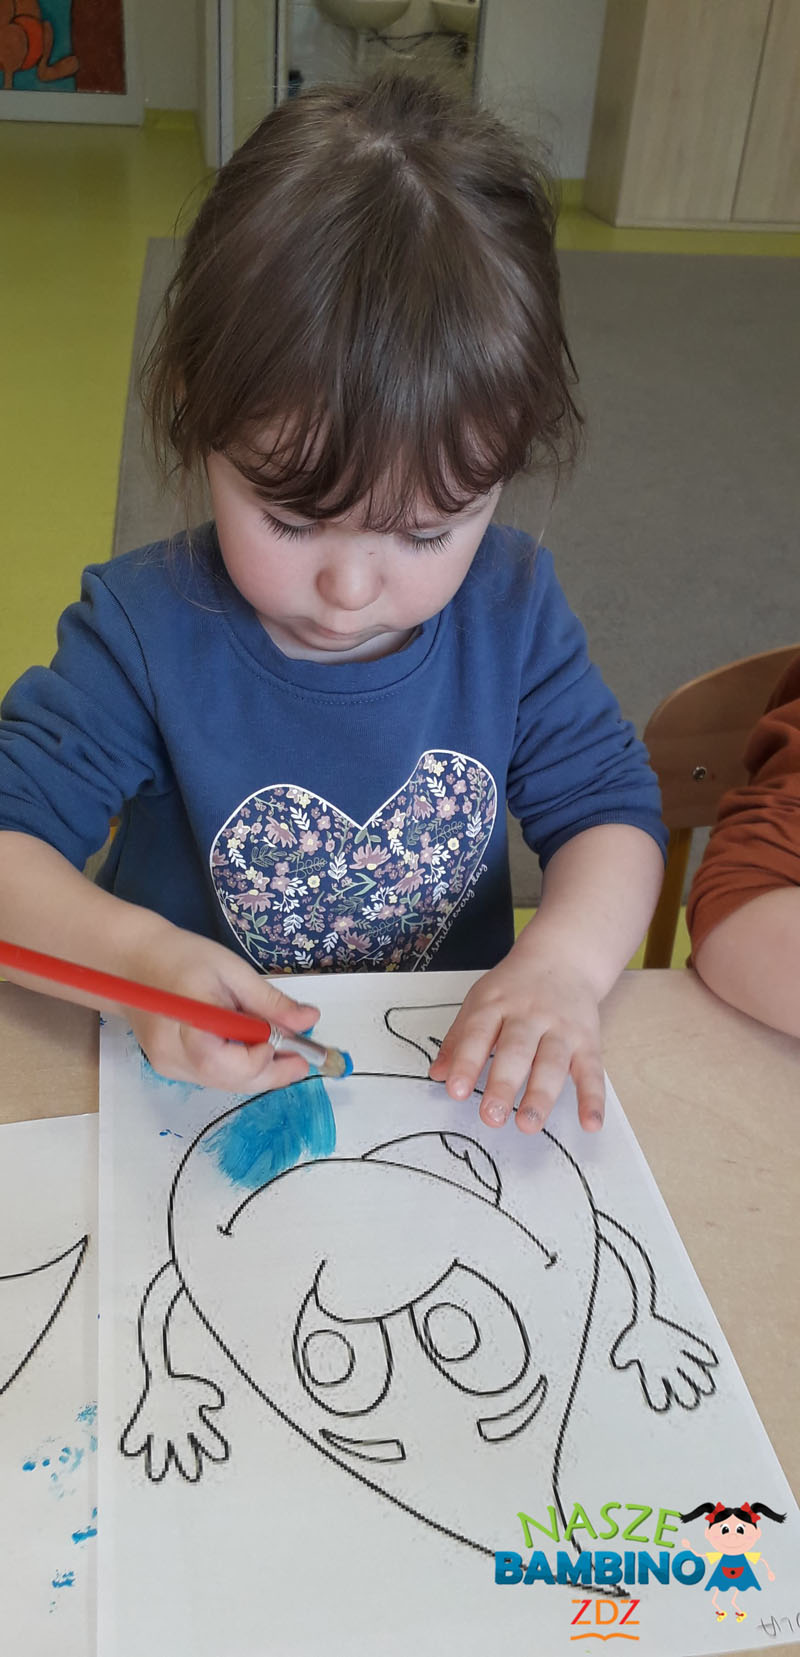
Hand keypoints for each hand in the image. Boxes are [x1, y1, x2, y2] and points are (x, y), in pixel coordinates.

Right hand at [125, 925, 319, 1092]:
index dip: (264, 1059)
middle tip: (302, 1058)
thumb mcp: (232, 970)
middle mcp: (172, 1055)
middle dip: (271, 1073)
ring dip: (257, 1072)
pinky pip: (212, 1076)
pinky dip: (238, 1067)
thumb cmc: (181, 956)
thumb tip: (309, 1021)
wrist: (133, 960)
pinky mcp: (168, 1068)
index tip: (293, 1042)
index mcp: (186, 1023)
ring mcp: (167, 1065)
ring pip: (223, 1082)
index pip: (227, 1062)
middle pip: (229, 1080)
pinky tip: (251, 1048)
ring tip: (282, 1050)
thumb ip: (269, 1001)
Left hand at [428, 949, 604, 1133]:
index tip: (456, 1090)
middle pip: (516, 1050)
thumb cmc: (514, 988)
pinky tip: (590, 1123)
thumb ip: (459, 1038)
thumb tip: (438, 1074)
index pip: (478, 1033)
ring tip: (528, 1124)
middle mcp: (530, 1015)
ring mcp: (561, 1028)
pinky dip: (593, 1099)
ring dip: (541, 1096)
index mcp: (496, 1004)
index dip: (466, 1062)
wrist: (563, 958)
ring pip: (552, 1063)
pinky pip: (592, 1071)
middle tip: (491, 1116)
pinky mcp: (588, 1041)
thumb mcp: (480, 1001)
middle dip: (504, 1085)